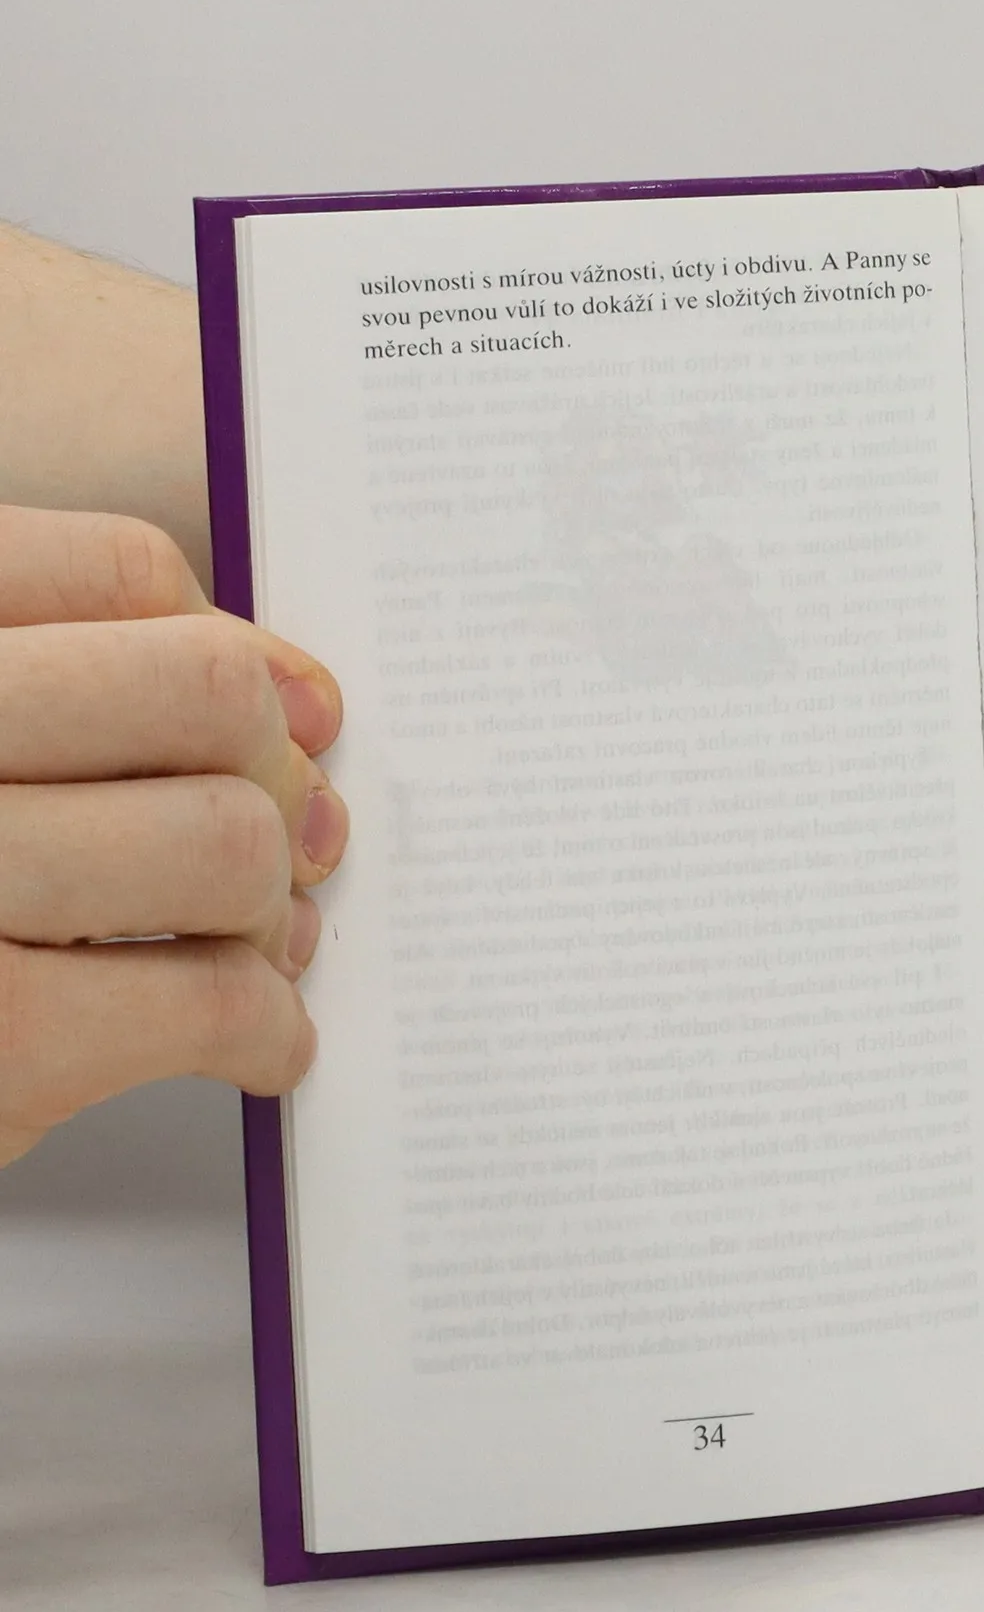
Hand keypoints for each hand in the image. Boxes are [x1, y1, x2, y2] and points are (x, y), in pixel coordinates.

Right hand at [0, 505, 348, 1164]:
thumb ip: (64, 684)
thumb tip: (291, 691)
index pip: (114, 570)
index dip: (237, 651)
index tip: (290, 710)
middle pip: (202, 692)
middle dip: (277, 776)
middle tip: (291, 840)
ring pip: (225, 840)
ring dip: (270, 908)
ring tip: (252, 944)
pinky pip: (214, 999)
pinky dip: (267, 1028)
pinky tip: (255, 1042)